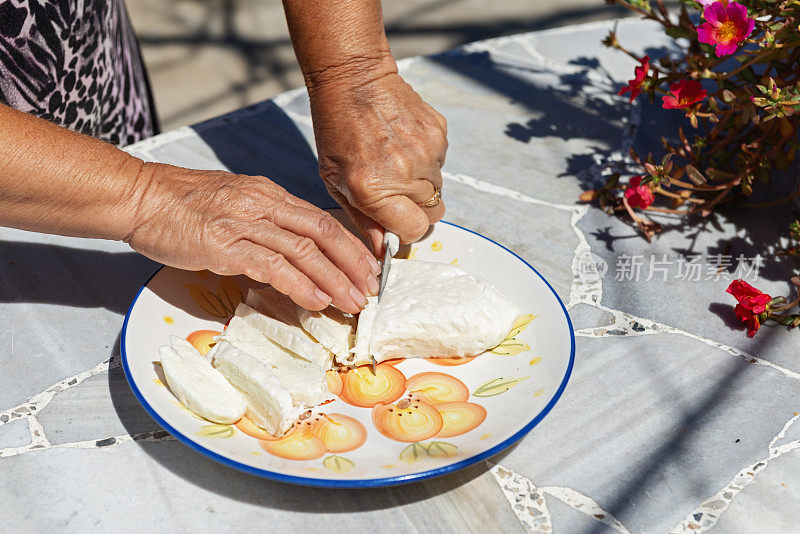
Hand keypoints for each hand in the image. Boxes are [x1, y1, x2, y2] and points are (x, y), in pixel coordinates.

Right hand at [124, 163, 380, 313]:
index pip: (321, 220)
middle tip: (371, 290)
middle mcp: (263, 204)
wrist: (140, 197)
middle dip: (352, 264)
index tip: (368, 269)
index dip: (350, 246)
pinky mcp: (224, 243)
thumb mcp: (235, 203)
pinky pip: (271, 265)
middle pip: (322, 233)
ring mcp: (244, 222)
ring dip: (333, 279)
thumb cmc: (182, 204)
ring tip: (351, 302)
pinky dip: (299, 284)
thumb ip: (265, 223)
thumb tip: (294, 252)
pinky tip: (315, 300)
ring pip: (303, 251)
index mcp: (269, 194)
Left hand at [309, 72, 447, 254]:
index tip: (395, 223)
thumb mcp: (336, 182)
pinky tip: (403, 145)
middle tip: (396, 195)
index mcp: (375, 189)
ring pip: (438, 189)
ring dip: (421, 185)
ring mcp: (427, 152)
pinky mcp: (438, 133)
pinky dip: (426, 161)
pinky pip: (441, 163)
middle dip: (416, 211)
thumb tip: (385, 249)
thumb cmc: (337, 131)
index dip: (405, 231)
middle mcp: (406, 173)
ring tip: (395, 164)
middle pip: (432, 215)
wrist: (353, 80)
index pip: (414, 231)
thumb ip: (363, 219)